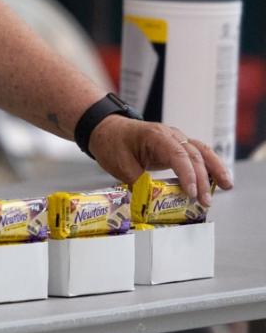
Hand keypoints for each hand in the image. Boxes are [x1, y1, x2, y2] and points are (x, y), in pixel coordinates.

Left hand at [88, 117, 232, 204]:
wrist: (106, 128)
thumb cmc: (112, 142)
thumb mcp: (119, 164)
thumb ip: (137, 182)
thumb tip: (149, 204)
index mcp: (155, 136)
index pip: (177, 154)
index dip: (187, 174)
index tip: (191, 192)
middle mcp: (170, 135)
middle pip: (193, 155)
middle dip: (202, 179)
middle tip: (205, 201)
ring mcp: (176, 139)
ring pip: (202, 151)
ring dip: (215, 169)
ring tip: (227, 186)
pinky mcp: (177, 146)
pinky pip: (198, 153)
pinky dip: (210, 165)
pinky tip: (218, 179)